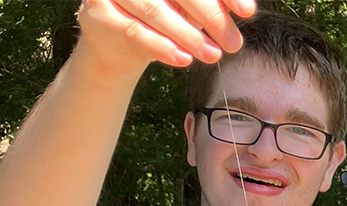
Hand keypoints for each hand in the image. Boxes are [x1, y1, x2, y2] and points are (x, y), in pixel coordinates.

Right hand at [75, 0, 254, 77]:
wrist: (116, 42)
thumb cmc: (162, 16)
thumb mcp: (190, 7)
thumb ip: (213, 3)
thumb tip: (247, 7)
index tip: (249, 11)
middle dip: (210, 16)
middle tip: (234, 42)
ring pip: (155, 9)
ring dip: (188, 35)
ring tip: (213, 55)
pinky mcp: (97, 11)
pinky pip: (134, 30)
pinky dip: (161, 46)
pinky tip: (184, 59)